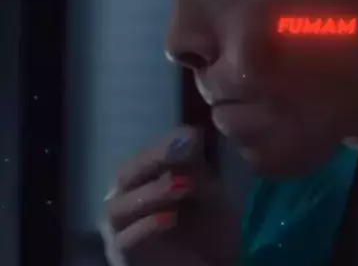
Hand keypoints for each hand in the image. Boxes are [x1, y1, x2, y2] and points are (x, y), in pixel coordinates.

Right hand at [100, 126, 240, 265]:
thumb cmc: (208, 228)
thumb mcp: (208, 191)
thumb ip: (196, 167)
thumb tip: (192, 133)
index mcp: (143, 180)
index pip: (145, 155)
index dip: (165, 143)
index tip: (194, 135)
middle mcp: (124, 201)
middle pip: (125, 174)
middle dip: (155, 159)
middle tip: (186, 152)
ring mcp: (120, 231)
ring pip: (118, 207)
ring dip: (152, 192)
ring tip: (186, 185)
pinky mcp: (124, 259)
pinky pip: (126, 241)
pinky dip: (147, 227)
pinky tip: (170, 217)